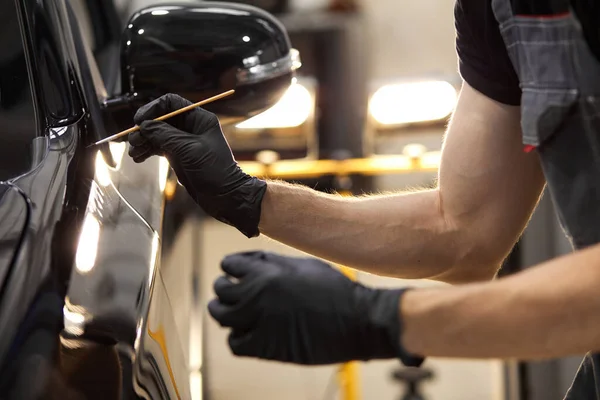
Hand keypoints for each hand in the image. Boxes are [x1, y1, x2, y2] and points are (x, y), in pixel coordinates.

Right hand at [128, 94, 266, 237]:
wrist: (224, 196)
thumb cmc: (214, 170)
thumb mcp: (188, 149)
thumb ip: (165, 135)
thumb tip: (145, 125)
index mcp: (199, 119)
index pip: (171, 103)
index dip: (153, 109)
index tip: (140, 120)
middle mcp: (191, 127)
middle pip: (161, 119)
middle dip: (145, 128)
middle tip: (134, 140)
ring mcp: (184, 142)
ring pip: (157, 134)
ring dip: (143, 141)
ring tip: (134, 152)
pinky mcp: (179, 155)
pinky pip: (158, 148)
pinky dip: (147, 151)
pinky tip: (138, 158)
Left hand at [208, 251, 423, 365]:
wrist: (355, 320)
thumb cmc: (335, 289)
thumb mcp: (304, 264)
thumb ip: (273, 262)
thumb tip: (251, 263)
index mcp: (266, 270)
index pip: (229, 265)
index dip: (232, 268)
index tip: (235, 274)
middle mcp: (256, 293)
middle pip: (222, 290)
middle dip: (224, 290)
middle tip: (231, 293)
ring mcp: (258, 320)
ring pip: (222, 316)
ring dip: (224, 312)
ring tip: (232, 313)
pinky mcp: (266, 346)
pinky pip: (235, 343)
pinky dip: (236, 338)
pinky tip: (246, 333)